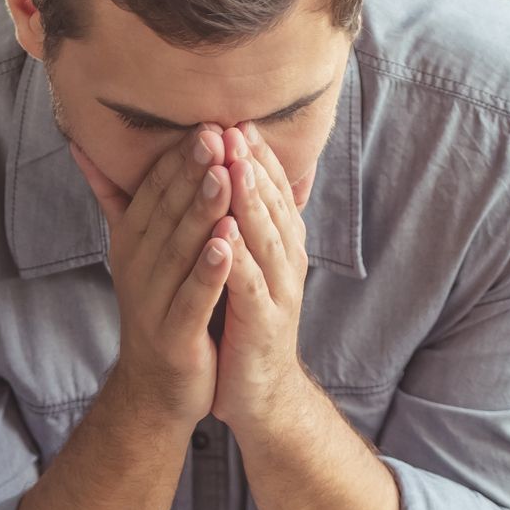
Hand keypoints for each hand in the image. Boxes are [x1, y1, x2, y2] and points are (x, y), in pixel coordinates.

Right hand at [71, 127, 234, 425]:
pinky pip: (193, 296)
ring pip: (179, 249)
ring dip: (201, 211)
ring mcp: (152, 301)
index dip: (178, 156)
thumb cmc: (161, 309)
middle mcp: (137, 266)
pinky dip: (210, 269)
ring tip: (223, 176)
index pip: (154, 189)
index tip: (206, 120)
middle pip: (166, 211)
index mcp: (132, 241)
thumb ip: (118, 199)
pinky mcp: (173, 334)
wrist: (158, 388)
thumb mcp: (138, 250)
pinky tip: (228, 243)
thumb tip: (81, 145)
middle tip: (214, 133)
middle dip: (191, 172)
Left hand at [211, 124, 310, 436]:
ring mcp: (279, 291)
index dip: (254, 154)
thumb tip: (223, 172)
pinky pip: (251, 285)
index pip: (270, 188)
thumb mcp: (240, 264)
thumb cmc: (242, 322)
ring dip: (249, 201)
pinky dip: (239, 259)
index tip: (232, 117)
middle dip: (250, 165)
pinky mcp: (264, 323)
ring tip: (231, 166)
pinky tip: (225, 237)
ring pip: (266, 237)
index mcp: (280, 243)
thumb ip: (233, 220)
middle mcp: (286, 260)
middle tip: (230, 126)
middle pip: (271, 204)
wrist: (259, 391)